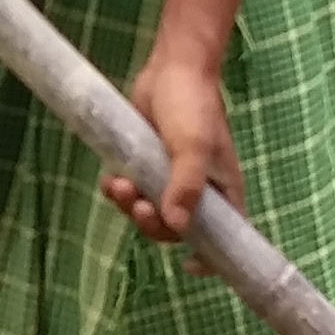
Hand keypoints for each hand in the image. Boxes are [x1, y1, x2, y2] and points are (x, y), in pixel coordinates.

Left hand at [103, 51, 239, 247]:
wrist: (171, 68)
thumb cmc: (193, 107)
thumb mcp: (193, 147)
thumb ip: (186, 186)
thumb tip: (177, 227)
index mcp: (222, 191)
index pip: (225, 237)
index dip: (212, 258)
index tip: (190, 265)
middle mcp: (198, 190)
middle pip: (175, 229)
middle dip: (153, 224)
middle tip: (138, 205)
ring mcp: (170, 179)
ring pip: (149, 212)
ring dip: (131, 206)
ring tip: (118, 186)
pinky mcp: (146, 166)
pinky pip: (132, 192)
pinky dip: (119, 192)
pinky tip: (109, 181)